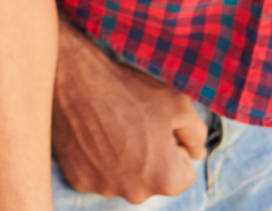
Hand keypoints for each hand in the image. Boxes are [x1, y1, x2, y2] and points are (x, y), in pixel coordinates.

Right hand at [51, 18, 205, 199]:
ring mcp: (103, 189)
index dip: (174, 147)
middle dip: (150, 158)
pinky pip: (98, 175)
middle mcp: (135, 193)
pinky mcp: (78, 180)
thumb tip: (195, 154)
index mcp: (165, 179)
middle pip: (153, 180)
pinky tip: (93, 135)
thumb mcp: (178, 104)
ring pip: (125, 179)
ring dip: (124, 160)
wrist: (74, 78)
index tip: (156, 127)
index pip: (184, 174)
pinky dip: (98, 160)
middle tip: (133, 125)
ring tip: (111, 127)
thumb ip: (197, 135)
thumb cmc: (128, 90)